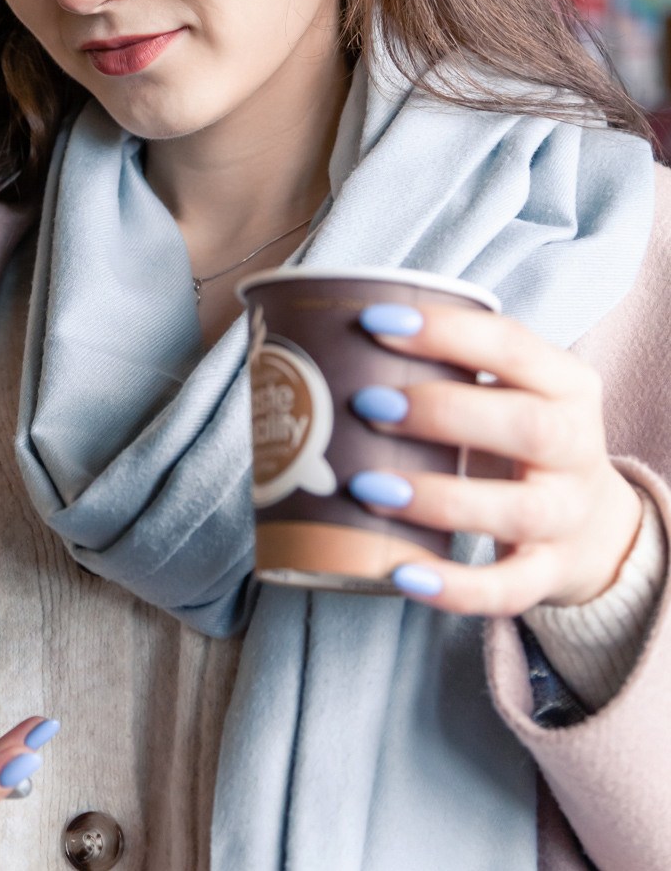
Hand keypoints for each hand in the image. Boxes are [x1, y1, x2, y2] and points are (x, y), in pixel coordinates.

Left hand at [348, 301, 642, 616]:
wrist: (592, 526)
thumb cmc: (515, 436)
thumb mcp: (507, 390)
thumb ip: (442, 365)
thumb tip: (319, 342)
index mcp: (565, 383)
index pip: (512, 345)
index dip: (445, 332)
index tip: (374, 322)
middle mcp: (575, 446)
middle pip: (527, 426)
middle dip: (442, 412)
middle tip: (367, 404)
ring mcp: (565, 516)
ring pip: (515, 510)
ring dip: (437, 498)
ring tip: (365, 488)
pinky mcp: (548, 574)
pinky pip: (507, 590)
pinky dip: (454, 587)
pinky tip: (400, 574)